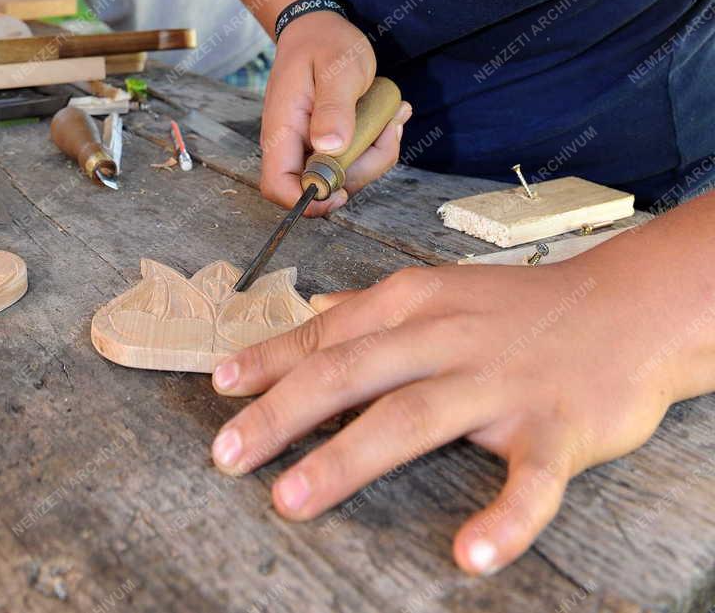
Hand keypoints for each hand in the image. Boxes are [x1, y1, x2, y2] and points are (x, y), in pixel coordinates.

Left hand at [210, 257, 673, 573]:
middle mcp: (447, 337)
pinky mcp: (556, 429)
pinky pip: (528, 482)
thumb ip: (373, 314)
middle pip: (351, 372)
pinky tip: (469, 554)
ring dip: (347, 459)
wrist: (626, 308)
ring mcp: (500, 383)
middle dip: (283, 412)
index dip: (270, 361)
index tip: (219, 388)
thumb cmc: (518, 308)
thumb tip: (307, 325)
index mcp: (416, 302)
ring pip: (413, 418)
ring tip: (291, 498)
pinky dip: (502, 519)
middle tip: (227, 453)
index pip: (328, 333)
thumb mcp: (439, 292)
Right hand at [260, 13, 410, 215]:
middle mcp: (291, 143)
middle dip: (363, 168)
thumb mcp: (337, 68)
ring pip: (345, 176)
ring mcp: (310, 144)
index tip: (343, 188)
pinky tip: (388, 116)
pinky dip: (376, 144)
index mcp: (283, 127)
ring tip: (392, 114)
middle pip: (322, 187)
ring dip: (376, 153)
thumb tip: (330, 148)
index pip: (278, 185)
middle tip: (388, 128)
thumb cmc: (325, 42)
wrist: (318, 27)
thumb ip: (334, 108)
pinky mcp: (327, 142)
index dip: (308, 198)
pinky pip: (354, 160)